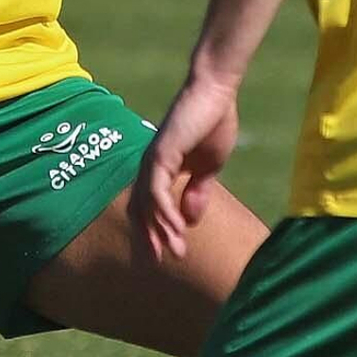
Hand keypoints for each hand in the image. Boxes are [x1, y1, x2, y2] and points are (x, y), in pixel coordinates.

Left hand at [132, 68, 240, 259]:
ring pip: (149, 204)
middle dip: (148, 238)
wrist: (216, 92)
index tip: (164, 256)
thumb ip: (197, 192)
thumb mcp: (208, 168)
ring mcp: (153, 160)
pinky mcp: (161, 154)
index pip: (149, 207)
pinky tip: (176, 228)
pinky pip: (158, 190)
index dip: (153, 232)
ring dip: (161, 230)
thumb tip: (188, 221)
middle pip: (140, 210)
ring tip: (177, 252)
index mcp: (161, 170)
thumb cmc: (212, 123)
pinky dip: (165, 212)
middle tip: (156, 264)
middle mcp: (150, 167)